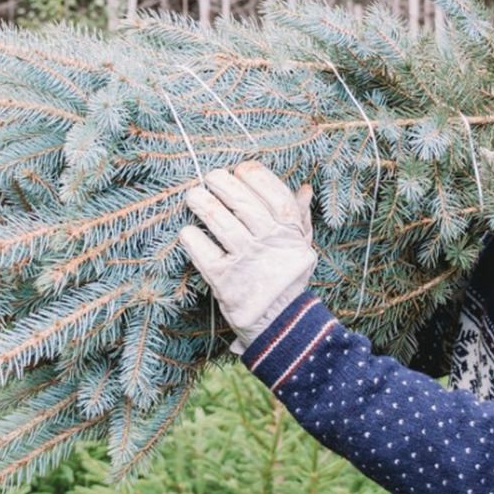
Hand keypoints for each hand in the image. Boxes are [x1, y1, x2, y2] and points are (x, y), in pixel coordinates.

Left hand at [178, 160, 316, 353]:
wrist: (280, 325)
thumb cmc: (287, 279)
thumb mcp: (301, 248)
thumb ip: (300, 217)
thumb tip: (305, 188)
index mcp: (290, 233)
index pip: (276, 196)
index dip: (257, 177)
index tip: (242, 168)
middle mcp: (269, 245)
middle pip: (244, 204)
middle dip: (223, 184)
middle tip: (210, 177)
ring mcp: (246, 262)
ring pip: (221, 224)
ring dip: (203, 204)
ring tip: (193, 196)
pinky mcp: (224, 281)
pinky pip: (204, 253)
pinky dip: (193, 239)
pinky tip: (188, 230)